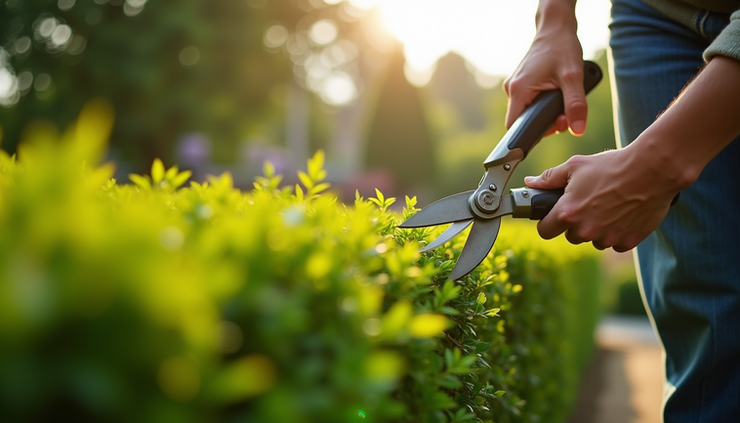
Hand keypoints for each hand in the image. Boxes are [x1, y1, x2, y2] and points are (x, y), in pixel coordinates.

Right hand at [503, 1, 585, 135]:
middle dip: (545, 123)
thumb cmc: (562, 48)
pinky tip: (555, 94)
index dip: (529, 135)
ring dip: (545, 113)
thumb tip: (578, 130)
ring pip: (527, 111)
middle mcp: (512, 89)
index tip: (549, 131)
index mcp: (519, 90)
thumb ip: (576, 105)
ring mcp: (516, 86)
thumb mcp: (573, 77)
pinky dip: (542, 104)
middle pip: (523, 120)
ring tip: (562, 101)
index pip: (514, 126)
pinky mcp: (521, 84)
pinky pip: (529, 102)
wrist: (555, 28)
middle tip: (566, 115)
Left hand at [524, 148, 679, 251]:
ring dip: (597, 228)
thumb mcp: (575, 166)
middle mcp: (585, 230)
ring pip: (594, 239)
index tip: (553, 216)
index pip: (545, 231)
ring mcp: (607, 238)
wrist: (652, 170)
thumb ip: (549, 178)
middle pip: (571, 236)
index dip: (547, 223)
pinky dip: (617, 231)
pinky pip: (615, 242)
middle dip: (576, 223)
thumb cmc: (611, 165)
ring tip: (608, 205)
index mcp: (568, 213)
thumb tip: (531, 183)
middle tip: (587, 203)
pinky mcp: (628, 242)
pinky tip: (623, 213)